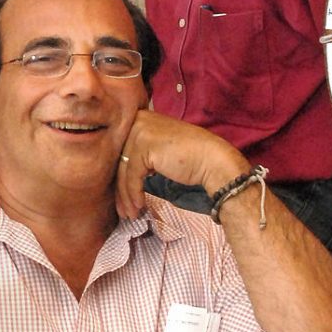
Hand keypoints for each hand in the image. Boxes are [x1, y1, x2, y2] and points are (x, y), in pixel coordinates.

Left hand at [115, 110, 248, 218]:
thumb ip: (139, 153)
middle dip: (120, 189)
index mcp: (139, 117)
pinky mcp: (144, 146)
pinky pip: (133, 175)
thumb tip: (118, 175)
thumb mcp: (159, 149)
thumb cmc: (190, 158)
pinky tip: (139, 205)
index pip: (121, 150)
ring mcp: (140, 131)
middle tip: (124, 210)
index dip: (120, 176)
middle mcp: (137, 120)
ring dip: (126, 196)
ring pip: (124, 170)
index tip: (121, 198)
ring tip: (130, 214)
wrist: (213, 161)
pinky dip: (134, 193)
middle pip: (119, 160)